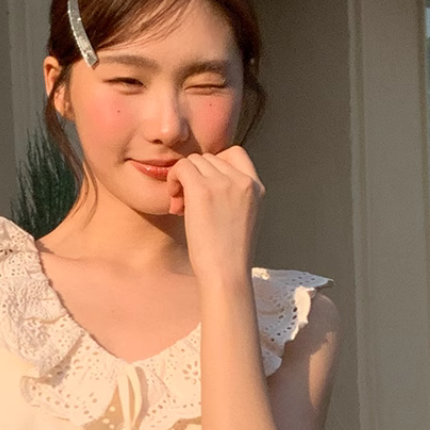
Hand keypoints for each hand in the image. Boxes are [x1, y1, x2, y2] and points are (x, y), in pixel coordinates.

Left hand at [167, 145, 264, 285]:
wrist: (226, 276)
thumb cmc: (230, 258)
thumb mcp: (244, 220)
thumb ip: (234, 198)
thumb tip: (209, 184)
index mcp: (257, 187)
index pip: (235, 154)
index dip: (215, 166)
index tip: (206, 189)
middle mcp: (243, 180)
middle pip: (210, 158)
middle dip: (196, 177)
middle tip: (187, 205)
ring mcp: (223, 183)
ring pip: (194, 161)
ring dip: (183, 180)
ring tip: (182, 208)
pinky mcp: (203, 190)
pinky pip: (181, 167)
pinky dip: (173, 179)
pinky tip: (175, 202)